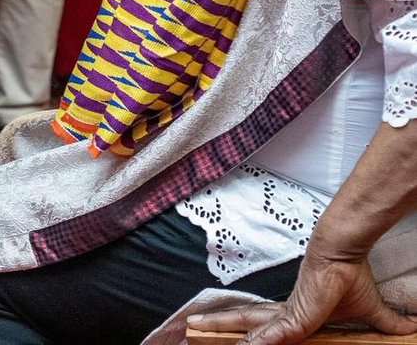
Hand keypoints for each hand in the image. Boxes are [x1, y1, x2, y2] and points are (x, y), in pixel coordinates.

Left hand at [187, 246, 416, 343]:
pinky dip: (261, 343)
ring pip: (249, 325)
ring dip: (224, 330)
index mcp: (296, 315)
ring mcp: (288, 314)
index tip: (228, 338)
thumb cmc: (352, 276)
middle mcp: (286, 314)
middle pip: (248, 325)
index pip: (266, 327)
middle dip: (220, 328)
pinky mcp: (297, 316)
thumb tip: (412, 328)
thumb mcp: (371, 313)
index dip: (247, 334)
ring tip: (195, 330)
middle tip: (192, 328)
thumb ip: (387, 325)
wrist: (345, 251)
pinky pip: (276, 334)